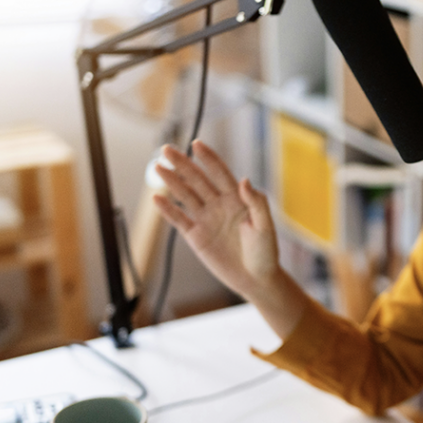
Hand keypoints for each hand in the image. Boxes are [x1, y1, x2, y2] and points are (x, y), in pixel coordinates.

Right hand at [153, 140, 278, 300]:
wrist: (256, 279)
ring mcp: (206, 219)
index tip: (197, 144)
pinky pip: (179, 219)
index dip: (208, 158)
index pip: (220, 173)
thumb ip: (257, 203)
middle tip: (167, 148)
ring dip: (172, 181)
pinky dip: (168, 210)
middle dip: (183, 164)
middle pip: (197, 180)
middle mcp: (219, 204)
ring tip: (158, 167)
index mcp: (237, 198)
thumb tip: (245, 180)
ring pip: (185, 196)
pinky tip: (157, 198)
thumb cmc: (266, 252)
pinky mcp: (196, 236)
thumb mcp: (266, 226)